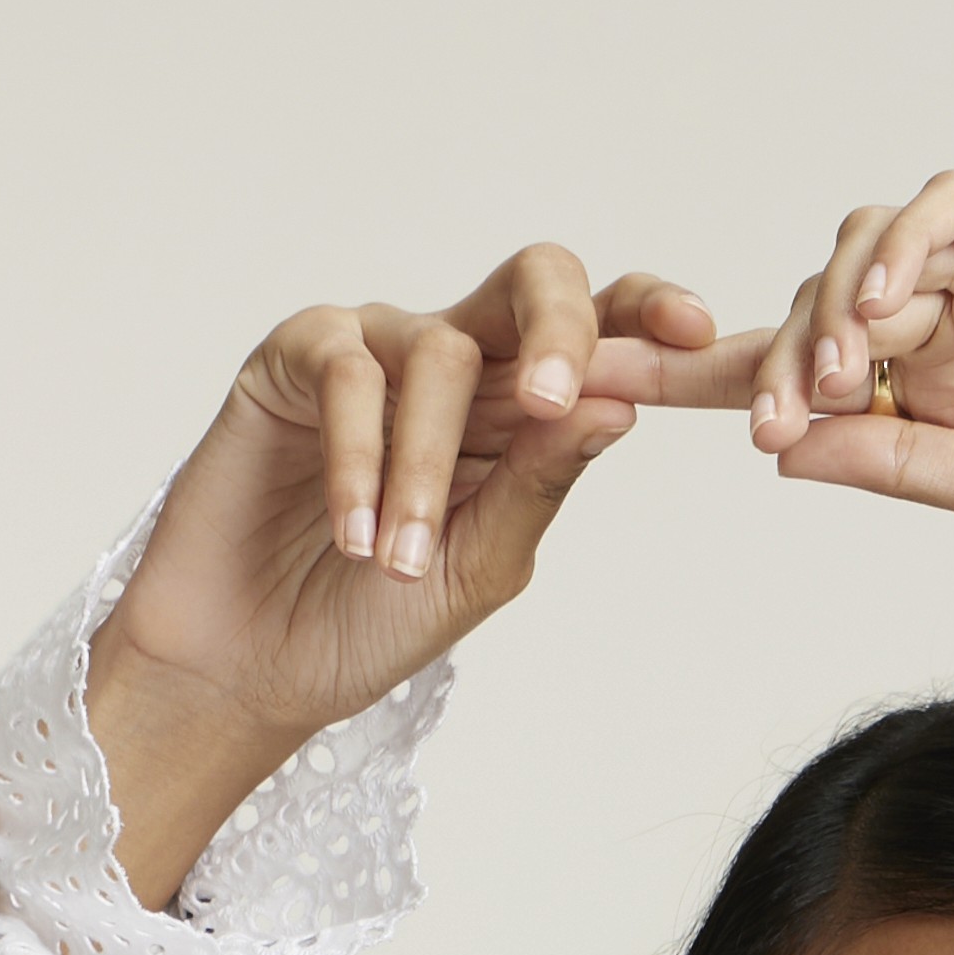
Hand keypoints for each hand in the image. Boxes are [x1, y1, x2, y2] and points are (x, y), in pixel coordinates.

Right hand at [88, 255, 711, 898]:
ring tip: (398, 561)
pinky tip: (356, 536)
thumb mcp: (479, 566)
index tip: (700, 332)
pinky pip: (347, 373)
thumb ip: (540, 482)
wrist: (253, 669)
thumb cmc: (369, 623)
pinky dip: (360, 458)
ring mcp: (373, 351)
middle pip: (531, 284)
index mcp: (515, 411)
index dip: (647, 319)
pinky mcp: (292, 359)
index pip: (595, 338)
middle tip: (555, 398)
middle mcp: (452, 363)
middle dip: (559, 330)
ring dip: (425, 469)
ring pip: (438, 355)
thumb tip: (618, 403)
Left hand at [664, 177, 953, 570]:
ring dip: (834, 308)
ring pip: (874, 249)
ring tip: (835, 379)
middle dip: (766, 357)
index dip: (699, 383)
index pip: (802, 382)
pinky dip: (907, 242)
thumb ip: (907, 466)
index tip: (597, 401)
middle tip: (766, 420)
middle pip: (821, 310)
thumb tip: (783, 449)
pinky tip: (884, 303)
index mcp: (944, 405)